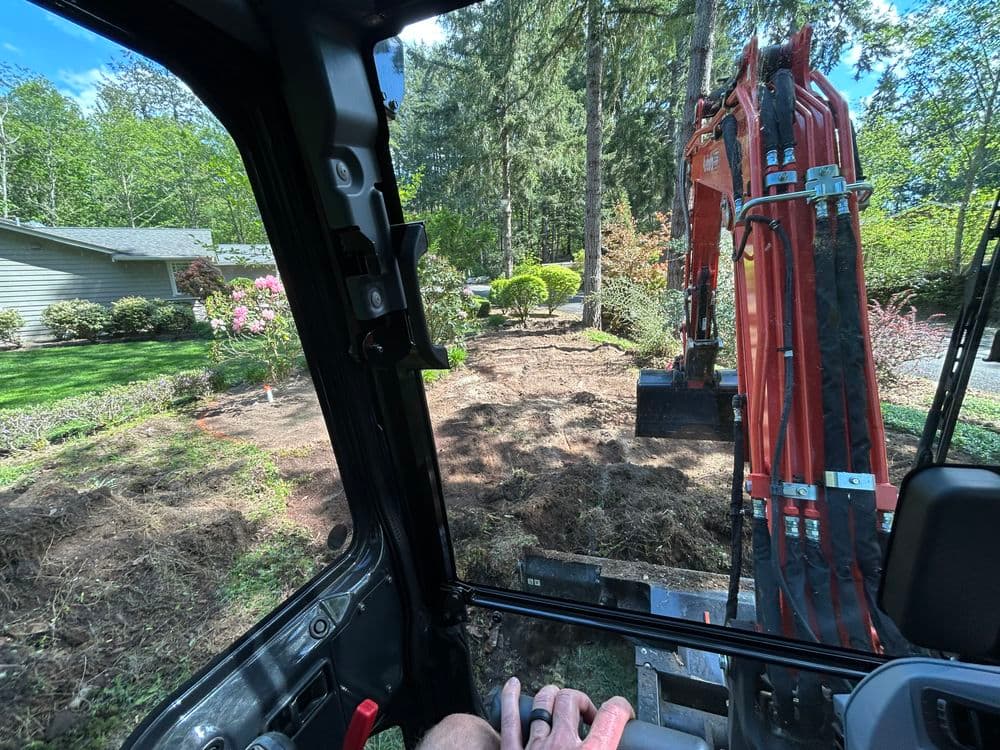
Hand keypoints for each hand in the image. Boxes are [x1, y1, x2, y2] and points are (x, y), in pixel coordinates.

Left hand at [499, 677, 633, 749]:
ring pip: (543, 702)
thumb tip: (611, 744)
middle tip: (586, 716)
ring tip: (559, 703)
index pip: (612, 716)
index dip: (620, 708)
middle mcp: (562, 746)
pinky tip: (513, 686)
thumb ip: (606, 749)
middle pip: (573, 700)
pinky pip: (509, 718)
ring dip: (553, 698)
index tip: (621, 710)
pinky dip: (510, 698)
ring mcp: (535, 747)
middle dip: (581, 701)